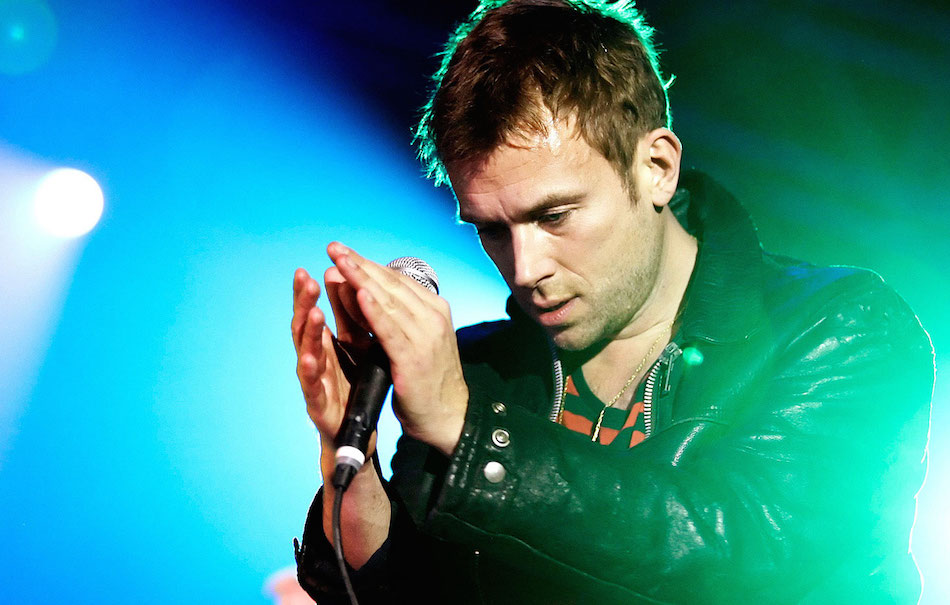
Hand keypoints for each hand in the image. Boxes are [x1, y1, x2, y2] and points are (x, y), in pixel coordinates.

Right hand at [292, 267, 376, 457]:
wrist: (356, 430)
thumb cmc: (355, 384)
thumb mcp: (357, 345)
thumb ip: (352, 317)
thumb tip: (351, 279)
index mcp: (327, 342)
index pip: (318, 307)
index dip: (315, 286)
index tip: (318, 264)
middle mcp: (315, 356)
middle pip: (305, 323)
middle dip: (304, 301)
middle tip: (305, 278)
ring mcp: (313, 380)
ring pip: (306, 351)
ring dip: (308, 331)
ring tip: (313, 313)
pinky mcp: (317, 403)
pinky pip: (311, 385)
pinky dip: (309, 372)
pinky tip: (309, 359)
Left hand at [327, 242, 467, 455]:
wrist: (449, 417)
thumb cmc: (428, 379)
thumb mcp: (416, 340)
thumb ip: (396, 317)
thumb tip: (367, 290)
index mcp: (434, 310)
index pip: (397, 280)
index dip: (368, 264)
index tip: (344, 252)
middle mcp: (432, 317)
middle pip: (391, 284)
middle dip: (360, 265)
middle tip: (334, 248)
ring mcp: (425, 335)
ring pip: (388, 300)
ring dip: (361, 278)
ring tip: (340, 262)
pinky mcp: (413, 356)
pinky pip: (390, 327)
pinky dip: (373, 309)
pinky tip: (359, 293)